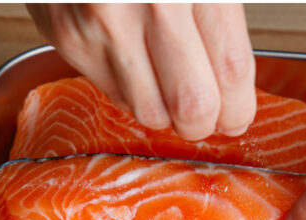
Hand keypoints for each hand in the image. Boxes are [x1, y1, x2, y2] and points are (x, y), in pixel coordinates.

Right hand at [27, 3, 255, 139]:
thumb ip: (215, 11)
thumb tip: (230, 81)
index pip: (230, 69)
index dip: (238, 106)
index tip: (237, 114)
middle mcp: (150, 3)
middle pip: (191, 104)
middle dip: (202, 123)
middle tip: (205, 117)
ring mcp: (103, 24)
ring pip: (146, 110)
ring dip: (162, 111)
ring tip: (166, 88)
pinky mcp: (67, 35)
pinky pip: (108, 90)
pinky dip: (126, 88)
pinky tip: (130, 61)